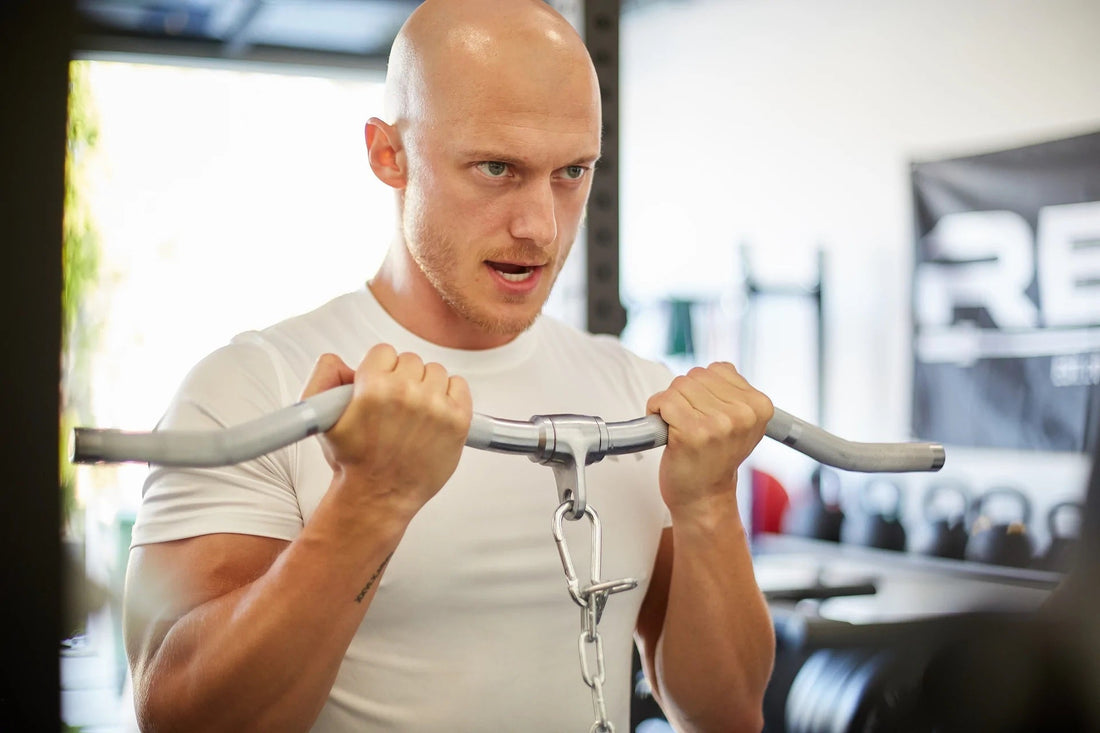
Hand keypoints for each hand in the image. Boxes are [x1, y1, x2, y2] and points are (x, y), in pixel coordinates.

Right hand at [300, 344, 472, 519]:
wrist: (378, 496)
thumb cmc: (352, 459)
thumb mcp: (320, 418)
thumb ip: (324, 376)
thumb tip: (342, 359)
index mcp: (374, 388)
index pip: (384, 352)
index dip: (378, 370)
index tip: (378, 389)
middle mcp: (406, 394)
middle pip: (411, 360)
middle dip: (402, 378)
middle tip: (395, 406)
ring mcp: (435, 407)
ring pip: (436, 371)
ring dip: (426, 387)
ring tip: (414, 413)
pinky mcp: (458, 421)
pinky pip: (460, 385)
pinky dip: (451, 395)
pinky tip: (435, 413)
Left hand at [646, 363, 772, 517]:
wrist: (704, 497)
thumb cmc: (714, 458)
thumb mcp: (740, 423)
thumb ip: (734, 392)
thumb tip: (718, 368)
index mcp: (759, 406)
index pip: (718, 369)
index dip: (702, 389)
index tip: (706, 414)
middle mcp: (743, 414)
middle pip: (696, 375)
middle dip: (685, 395)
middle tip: (690, 424)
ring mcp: (719, 424)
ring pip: (678, 386)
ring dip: (670, 404)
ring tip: (679, 428)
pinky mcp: (693, 433)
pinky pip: (663, 401)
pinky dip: (655, 411)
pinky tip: (666, 430)